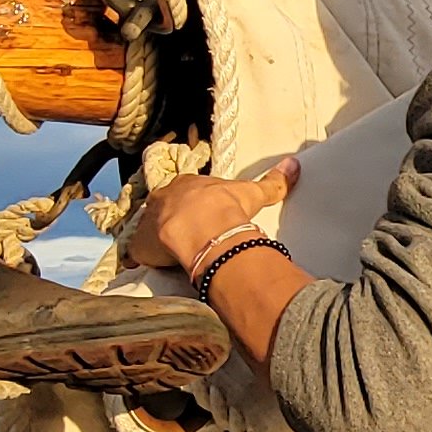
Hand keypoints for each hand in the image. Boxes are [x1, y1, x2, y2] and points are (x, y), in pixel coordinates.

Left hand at [123, 156, 297, 274]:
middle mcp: (163, 198)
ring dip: (157, 239)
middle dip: (173, 220)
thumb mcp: (252, 193)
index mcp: (186, 184)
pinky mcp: (140, 246)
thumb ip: (272, 182)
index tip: (200, 217)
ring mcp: (148, 221)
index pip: (186, 192)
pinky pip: (137, 253)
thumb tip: (293, 164)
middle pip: (164, 208)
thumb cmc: (227, 207)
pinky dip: (144, 259)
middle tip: (186, 237)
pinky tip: (154, 267)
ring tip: (172, 253)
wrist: (206, 229)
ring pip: (149, 228)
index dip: (192, 205)